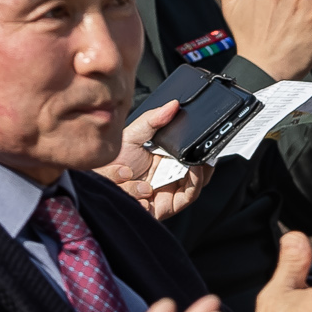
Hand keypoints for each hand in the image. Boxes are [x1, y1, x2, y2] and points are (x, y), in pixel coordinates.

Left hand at [99, 99, 212, 219]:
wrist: (99, 183)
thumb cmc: (112, 164)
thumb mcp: (134, 135)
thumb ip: (153, 120)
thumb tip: (173, 105)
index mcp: (164, 159)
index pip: (191, 154)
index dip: (203, 147)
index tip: (210, 135)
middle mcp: (170, 176)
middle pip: (199, 169)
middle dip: (208, 158)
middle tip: (212, 146)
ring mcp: (171, 190)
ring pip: (198, 181)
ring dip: (201, 169)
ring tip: (202, 156)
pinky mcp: (169, 205)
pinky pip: (189, 195)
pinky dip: (195, 181)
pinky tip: (193, 168)